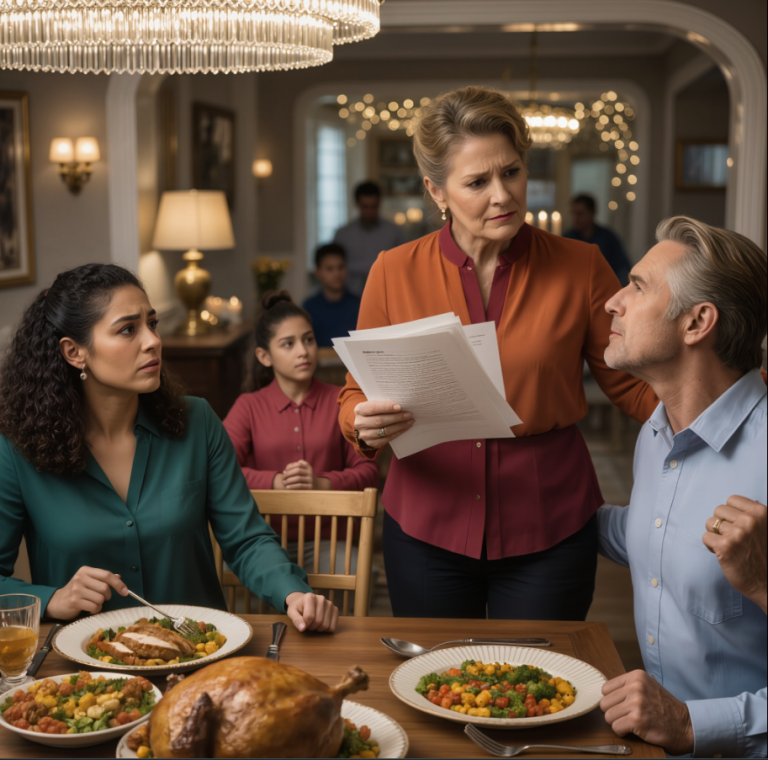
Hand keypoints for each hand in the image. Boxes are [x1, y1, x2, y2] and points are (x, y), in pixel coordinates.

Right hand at [45, 567, 127, 619]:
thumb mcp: (89, 581)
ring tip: (92, 603)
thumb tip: (119, 576)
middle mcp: (80, 578)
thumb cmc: (76, 591)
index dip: (118, 583)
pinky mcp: (74, 601)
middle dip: (107, 596)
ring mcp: (76, 589)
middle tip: (101, 598)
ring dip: (100, 604)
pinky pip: (94, 607)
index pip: (107, 575)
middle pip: (105, 588)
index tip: (125, 592)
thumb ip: (102, 579)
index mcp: (86, 570)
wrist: (57, 602)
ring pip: (100, 598)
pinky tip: (89, 608)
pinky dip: (95, 610)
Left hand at [281, 460, 328, 490]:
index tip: (284, 471)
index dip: (290, 467)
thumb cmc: (305, 476)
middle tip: (282, 478)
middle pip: (297, 470)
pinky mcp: (310, 486)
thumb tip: (284, 471)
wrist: (316, 485)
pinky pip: (300, 485)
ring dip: (289, 480)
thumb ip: (294, 468)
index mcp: (307, 465)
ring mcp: (310, 479)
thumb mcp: (302, 470)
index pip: (298, 464)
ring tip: (284, 482)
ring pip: (298, 478)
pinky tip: (287, 487)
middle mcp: (310, 471)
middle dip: (288, 474)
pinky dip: (292, 486)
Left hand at [285, 592, 338, 632]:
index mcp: (310, 597)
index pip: (309, 616)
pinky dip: (326, 629)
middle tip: (308, 623)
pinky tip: (322, 624)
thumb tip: (302, 628)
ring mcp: (330, 604)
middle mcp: (322, 598)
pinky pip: (333, 626)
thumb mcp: (292, 612)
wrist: (305, 602)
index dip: (305, 624)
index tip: (302, 622)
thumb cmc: (298, 608)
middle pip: (318, 621)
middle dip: (311, 627)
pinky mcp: (335, 610)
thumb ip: (296, 620)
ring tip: (314, 623)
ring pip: (326, 625)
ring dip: (318, 628)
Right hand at [354, 401, 414, 449]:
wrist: (365, 425)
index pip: (373, 408)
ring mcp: (365, 435)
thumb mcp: (373, 405)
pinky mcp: (371, 443)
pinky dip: (397, 433)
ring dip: (399, 426)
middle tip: (409, 414)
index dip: (387, 407)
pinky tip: (404, 428)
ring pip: (385, 431)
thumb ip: (383, 404)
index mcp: (359, 409)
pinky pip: (387, 439)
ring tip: (410, 421)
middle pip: (380, 421)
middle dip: (396, 417)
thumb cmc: (373, 412)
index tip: (399, 407)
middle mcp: (360, 423)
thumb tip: (401, 405)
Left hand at [600, 670, 693, 754]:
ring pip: (608, 716)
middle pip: (605, 703)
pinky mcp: (637, 720)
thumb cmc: (665, 708)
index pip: (606, 688)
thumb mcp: (648, 687)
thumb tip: (605, 692)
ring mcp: (636, 703)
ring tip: (632, 723)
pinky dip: (623, 732)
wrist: (686, 726)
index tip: (622, 706)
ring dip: (618, 723)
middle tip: (627, 717)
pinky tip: (634, 730)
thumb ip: (628, 686)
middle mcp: (635, 686)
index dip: (612, 700)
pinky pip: (616, 728)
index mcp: (636, 676)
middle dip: (614, 713)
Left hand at [703, 495, 766, 611]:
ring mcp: (737, 533)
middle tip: (732, 538)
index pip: (732, 500)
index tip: (737, 525)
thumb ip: (756, 516)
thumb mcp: (767, 529)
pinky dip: (711, 546)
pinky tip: (723, 553)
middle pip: (718, 510)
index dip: (731, 514)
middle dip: (722, 524)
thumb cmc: (764, 555)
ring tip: (728, 546)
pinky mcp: (725, 546)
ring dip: (715, 535)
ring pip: (710, 523)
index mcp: (761, 512)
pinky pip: (706, 537)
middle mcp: (750, 520)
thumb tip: (749, 503)